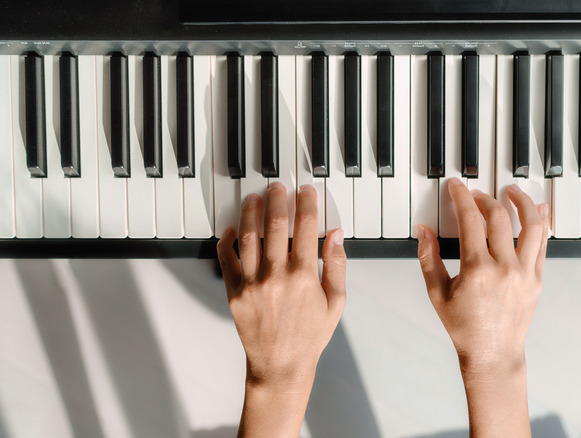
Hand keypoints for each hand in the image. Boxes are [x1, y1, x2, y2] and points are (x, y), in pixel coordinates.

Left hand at [217, 182, 345, 436]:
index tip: (306, 191)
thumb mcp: (336, 302)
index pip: (306, 227)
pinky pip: (226, 259)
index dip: (306, 203)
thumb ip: (337, 265)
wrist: (281, 365)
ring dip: (251, 212)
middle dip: (277, 199)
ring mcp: (253, 283)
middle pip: (275, 224)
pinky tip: (231, 229)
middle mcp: (277, 275)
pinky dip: (227, 241)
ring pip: (249, 235)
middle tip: (276, 186)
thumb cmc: (310, 335)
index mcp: (305, 276)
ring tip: (254, 197)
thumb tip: (336, 235)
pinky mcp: (234, 292)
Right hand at [416, 178, 548, 375]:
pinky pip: (543, 244)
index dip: (462, 197)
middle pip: (498, 217)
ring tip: (513, 191)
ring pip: (530, 225)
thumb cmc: (464, 328)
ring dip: (522, 202)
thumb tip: (423, 231)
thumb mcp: (437, 294)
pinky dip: (543, 223)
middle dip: (485, 198)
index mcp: (477, 270)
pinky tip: (538, 210)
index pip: (470, 220)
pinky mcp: (537, 279)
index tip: (457, 187)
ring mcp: (524, 273)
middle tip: (476, 194)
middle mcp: (504, 268)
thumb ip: (429, 258)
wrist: (493, 353)